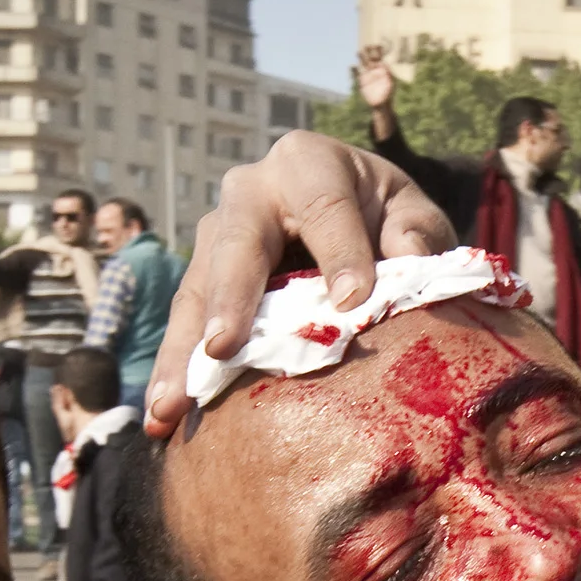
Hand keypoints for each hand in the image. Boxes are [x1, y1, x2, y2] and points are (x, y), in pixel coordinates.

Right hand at [143, 133, 452, 438]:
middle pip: (236, 245)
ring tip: (169, 406)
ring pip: (196, 291)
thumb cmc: (387, 218)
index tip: (353, 303)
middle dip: (228, 299)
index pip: (324, 206)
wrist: (355, 216)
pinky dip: (177, 372)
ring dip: (182, 352)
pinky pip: (186, 324)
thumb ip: (417, 232)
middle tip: (221, 348)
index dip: (339, 252)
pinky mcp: (205, 279)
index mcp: (308, 163)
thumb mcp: (411, 214)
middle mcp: (250, 191)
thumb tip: (410, 256)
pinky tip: (164, 417)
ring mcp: (218, 235)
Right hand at [355, 44, 396, 115]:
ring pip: (363, 63)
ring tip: (358, 52)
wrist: (381, 105)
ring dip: (360, 57)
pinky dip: (353, 70)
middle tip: (366, 46)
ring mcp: (367, 75)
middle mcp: (374, 70)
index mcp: (382, 69)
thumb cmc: (389, 94)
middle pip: (370, 57)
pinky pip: (356, 74)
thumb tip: (385, 64)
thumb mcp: (391, 84)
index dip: (378, 50)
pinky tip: (352, 66)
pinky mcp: (361, 82)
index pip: (380, 57)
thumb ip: (389, 74)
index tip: (377, 45)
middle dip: (368, 51)